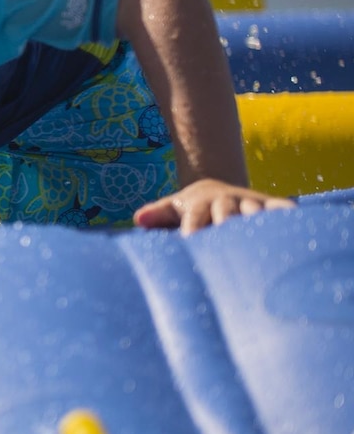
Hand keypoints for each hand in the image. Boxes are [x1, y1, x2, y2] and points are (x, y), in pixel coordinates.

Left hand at [133, 179, 293, 234]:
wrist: (217, 189)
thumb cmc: (191, 208)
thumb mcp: (174, 208)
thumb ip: (158, 214)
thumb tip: (138, 219)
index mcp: (200, 204)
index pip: (195, 218)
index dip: (193, 230)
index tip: (191, 244)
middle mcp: (226, 201)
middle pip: (226, 213)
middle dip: (226, 226)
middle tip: (228, 243)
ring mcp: (249, 202)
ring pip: (254, 211)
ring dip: (257, 222)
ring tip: (261, 240)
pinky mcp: (270, 205)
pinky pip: (282, 208)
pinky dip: (288, 215)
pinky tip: (294, 227)